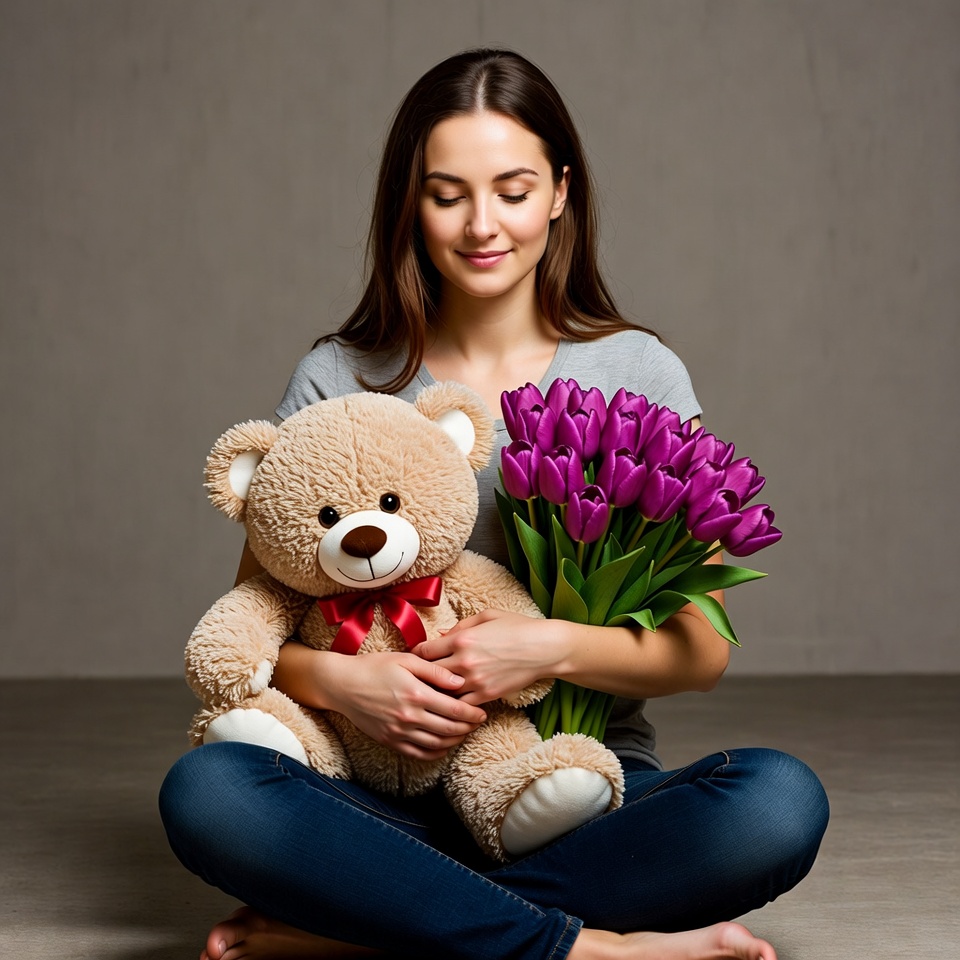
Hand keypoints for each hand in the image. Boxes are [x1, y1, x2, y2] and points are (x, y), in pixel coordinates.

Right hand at [322, 651, 487, 760]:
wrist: (342, 684)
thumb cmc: (375, 667)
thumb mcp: (406, 660)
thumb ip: (435, 670)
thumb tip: (460, 680)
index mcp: (416, 694)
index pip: (454, 709)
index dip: (472, 713)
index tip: (482, 713)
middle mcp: (409, 716)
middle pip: (448, 729)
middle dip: (468, 728)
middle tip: (478, 723)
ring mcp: (399, 732)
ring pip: (436, 744)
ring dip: (454, 740)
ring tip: (464, 733)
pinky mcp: (390, 741)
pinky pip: (418, 753)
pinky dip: (435, 753)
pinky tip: (443, 745)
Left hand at [413, 609, 560, 706]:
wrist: (544, 649)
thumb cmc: (517, 627)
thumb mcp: (486, 616)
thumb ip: (460, 626)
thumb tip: (440, 635)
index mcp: (461, 639)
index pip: (424, 652)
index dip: (416, 656)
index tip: (415, 659)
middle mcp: (464, 661)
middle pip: (428, 674)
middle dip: (421, 676)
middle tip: (415, 679)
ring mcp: (475, 681)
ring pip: (442, 693)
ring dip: (435, 693)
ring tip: (429, 694)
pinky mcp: (486, 695)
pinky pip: (461, 705)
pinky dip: (455, 704)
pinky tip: (452, 703)